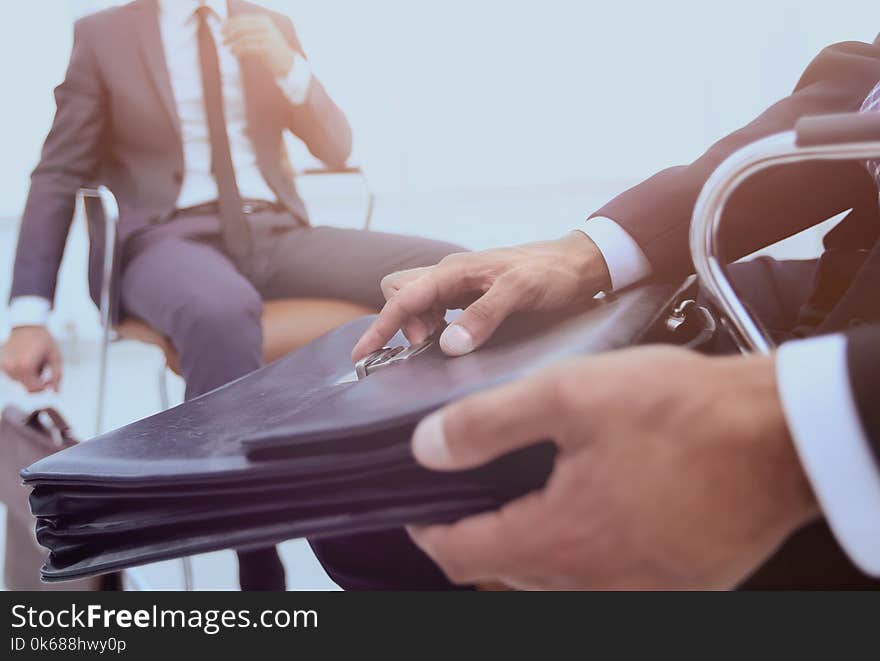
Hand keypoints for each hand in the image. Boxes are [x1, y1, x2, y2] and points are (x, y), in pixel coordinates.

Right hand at [1, 326, 62, 392]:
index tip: (49, 378)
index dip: (44, 386)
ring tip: (32, 359)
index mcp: (25, 367)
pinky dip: (20, 370)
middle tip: (42, 365)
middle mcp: (11, 368)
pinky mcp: (0, 362)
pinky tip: (24, 358)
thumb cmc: (43, 340)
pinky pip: (13, 374)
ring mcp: (4, 365)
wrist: (27, 325)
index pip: (34, 390)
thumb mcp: (55, 357)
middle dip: (36, 379)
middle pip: (26, 386)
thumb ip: (57, 376)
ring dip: (28, 374)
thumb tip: (55, 391)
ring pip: (19, 380)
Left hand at [223, 14, 295, 77]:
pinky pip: (247, 47)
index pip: (241, 19)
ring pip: (242, 38)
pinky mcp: (266, 48)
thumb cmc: (271, 50)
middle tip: (222, 40)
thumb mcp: (261, 35)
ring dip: (232, 43)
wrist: (288, 62)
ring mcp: (266, 36)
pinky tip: (234, 53)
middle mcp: (265, 26)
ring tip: (228, 48)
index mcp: (263, 20)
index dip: (229, 24)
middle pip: (240, 27)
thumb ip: (248, 30)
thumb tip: (228, 28)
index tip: (221, 30)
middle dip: (229, 34)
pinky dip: (238, 50)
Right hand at [351, 231, 610, 361]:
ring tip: (441, 344)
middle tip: (429, 344)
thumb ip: (484, 315)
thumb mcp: (521, 292)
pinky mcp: (471, 296)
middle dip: (400, 322)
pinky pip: (437, 310)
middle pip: (400, 293)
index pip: (402, 297)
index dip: (380, 327)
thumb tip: (448, 345)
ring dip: (419, 326)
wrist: (581, 263)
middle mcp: (451, 276)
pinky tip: (454, 340)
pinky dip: (434, 327)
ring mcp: (460, 285)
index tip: (363, 356)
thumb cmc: (552, 273)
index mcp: (455, 271)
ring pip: (417, 303)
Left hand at [407, 347, 818, 589]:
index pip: (463, 556)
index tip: (419, 510)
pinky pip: (610, 583)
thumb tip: (427, 448)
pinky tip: (598, 513)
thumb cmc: (683, 411)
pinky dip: (586, 554)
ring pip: (559, 582)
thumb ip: (487, 423)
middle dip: (482, 537)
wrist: (782, 435)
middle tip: (476, 495)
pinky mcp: (681, 587)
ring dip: (534, 547)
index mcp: (561, 540)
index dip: (429, 531)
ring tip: (533, 499)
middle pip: (509, 572)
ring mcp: (645, 592)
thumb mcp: (570, 396)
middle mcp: (599, 583)